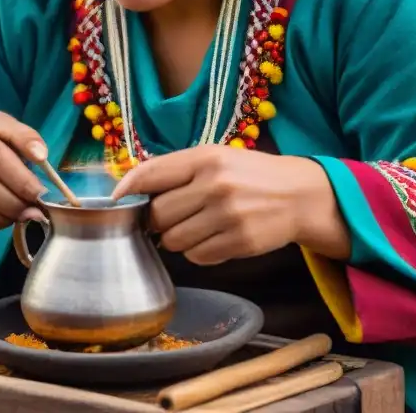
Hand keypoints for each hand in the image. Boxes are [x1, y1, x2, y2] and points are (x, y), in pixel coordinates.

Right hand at [0, 112, 48, 253]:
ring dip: (12, 204)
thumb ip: (28, 163)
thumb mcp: (12, 156)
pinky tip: (7, 218)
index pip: (2, 124)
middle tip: (39, 196)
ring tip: (28, 212)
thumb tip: (42, 193)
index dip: (25, 139)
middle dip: (21, 179)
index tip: (43, 158)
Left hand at [110, 146, 333, 265]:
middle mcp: (216, 185)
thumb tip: (128, 187)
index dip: (126, 190)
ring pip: (174, 240)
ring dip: (177, 239)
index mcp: (206, 158)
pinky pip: (197, 257)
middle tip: (170, 217)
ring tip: (197, 227)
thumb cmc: (250, 175)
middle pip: (158, 215)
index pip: (150, 175)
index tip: (115, 202)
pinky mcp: (240, 242)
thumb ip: (175, 169)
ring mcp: (229, 216)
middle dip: (158, 221)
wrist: (300, 195)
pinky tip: (215, 237)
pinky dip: (199, 252)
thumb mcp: (216, 157)